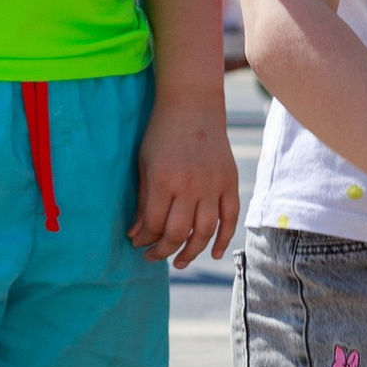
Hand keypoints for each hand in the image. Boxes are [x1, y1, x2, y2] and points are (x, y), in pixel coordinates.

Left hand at [131, 93, 241, 266]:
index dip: (145, 240)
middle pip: (178, 233)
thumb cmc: (161, 133)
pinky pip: (230, 218)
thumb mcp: (144, 164)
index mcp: (164, 180)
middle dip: (163, 251)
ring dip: (192, 252)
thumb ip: (143, 201)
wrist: (193, 105)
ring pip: (205, 232)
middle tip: (153, 256)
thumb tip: (136, 235)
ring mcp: (213, 185)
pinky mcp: (229, 182)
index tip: (138, 244)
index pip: (155, 224)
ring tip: (179, 262)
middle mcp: (190, 186)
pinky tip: (214, 253)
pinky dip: (224, 239)